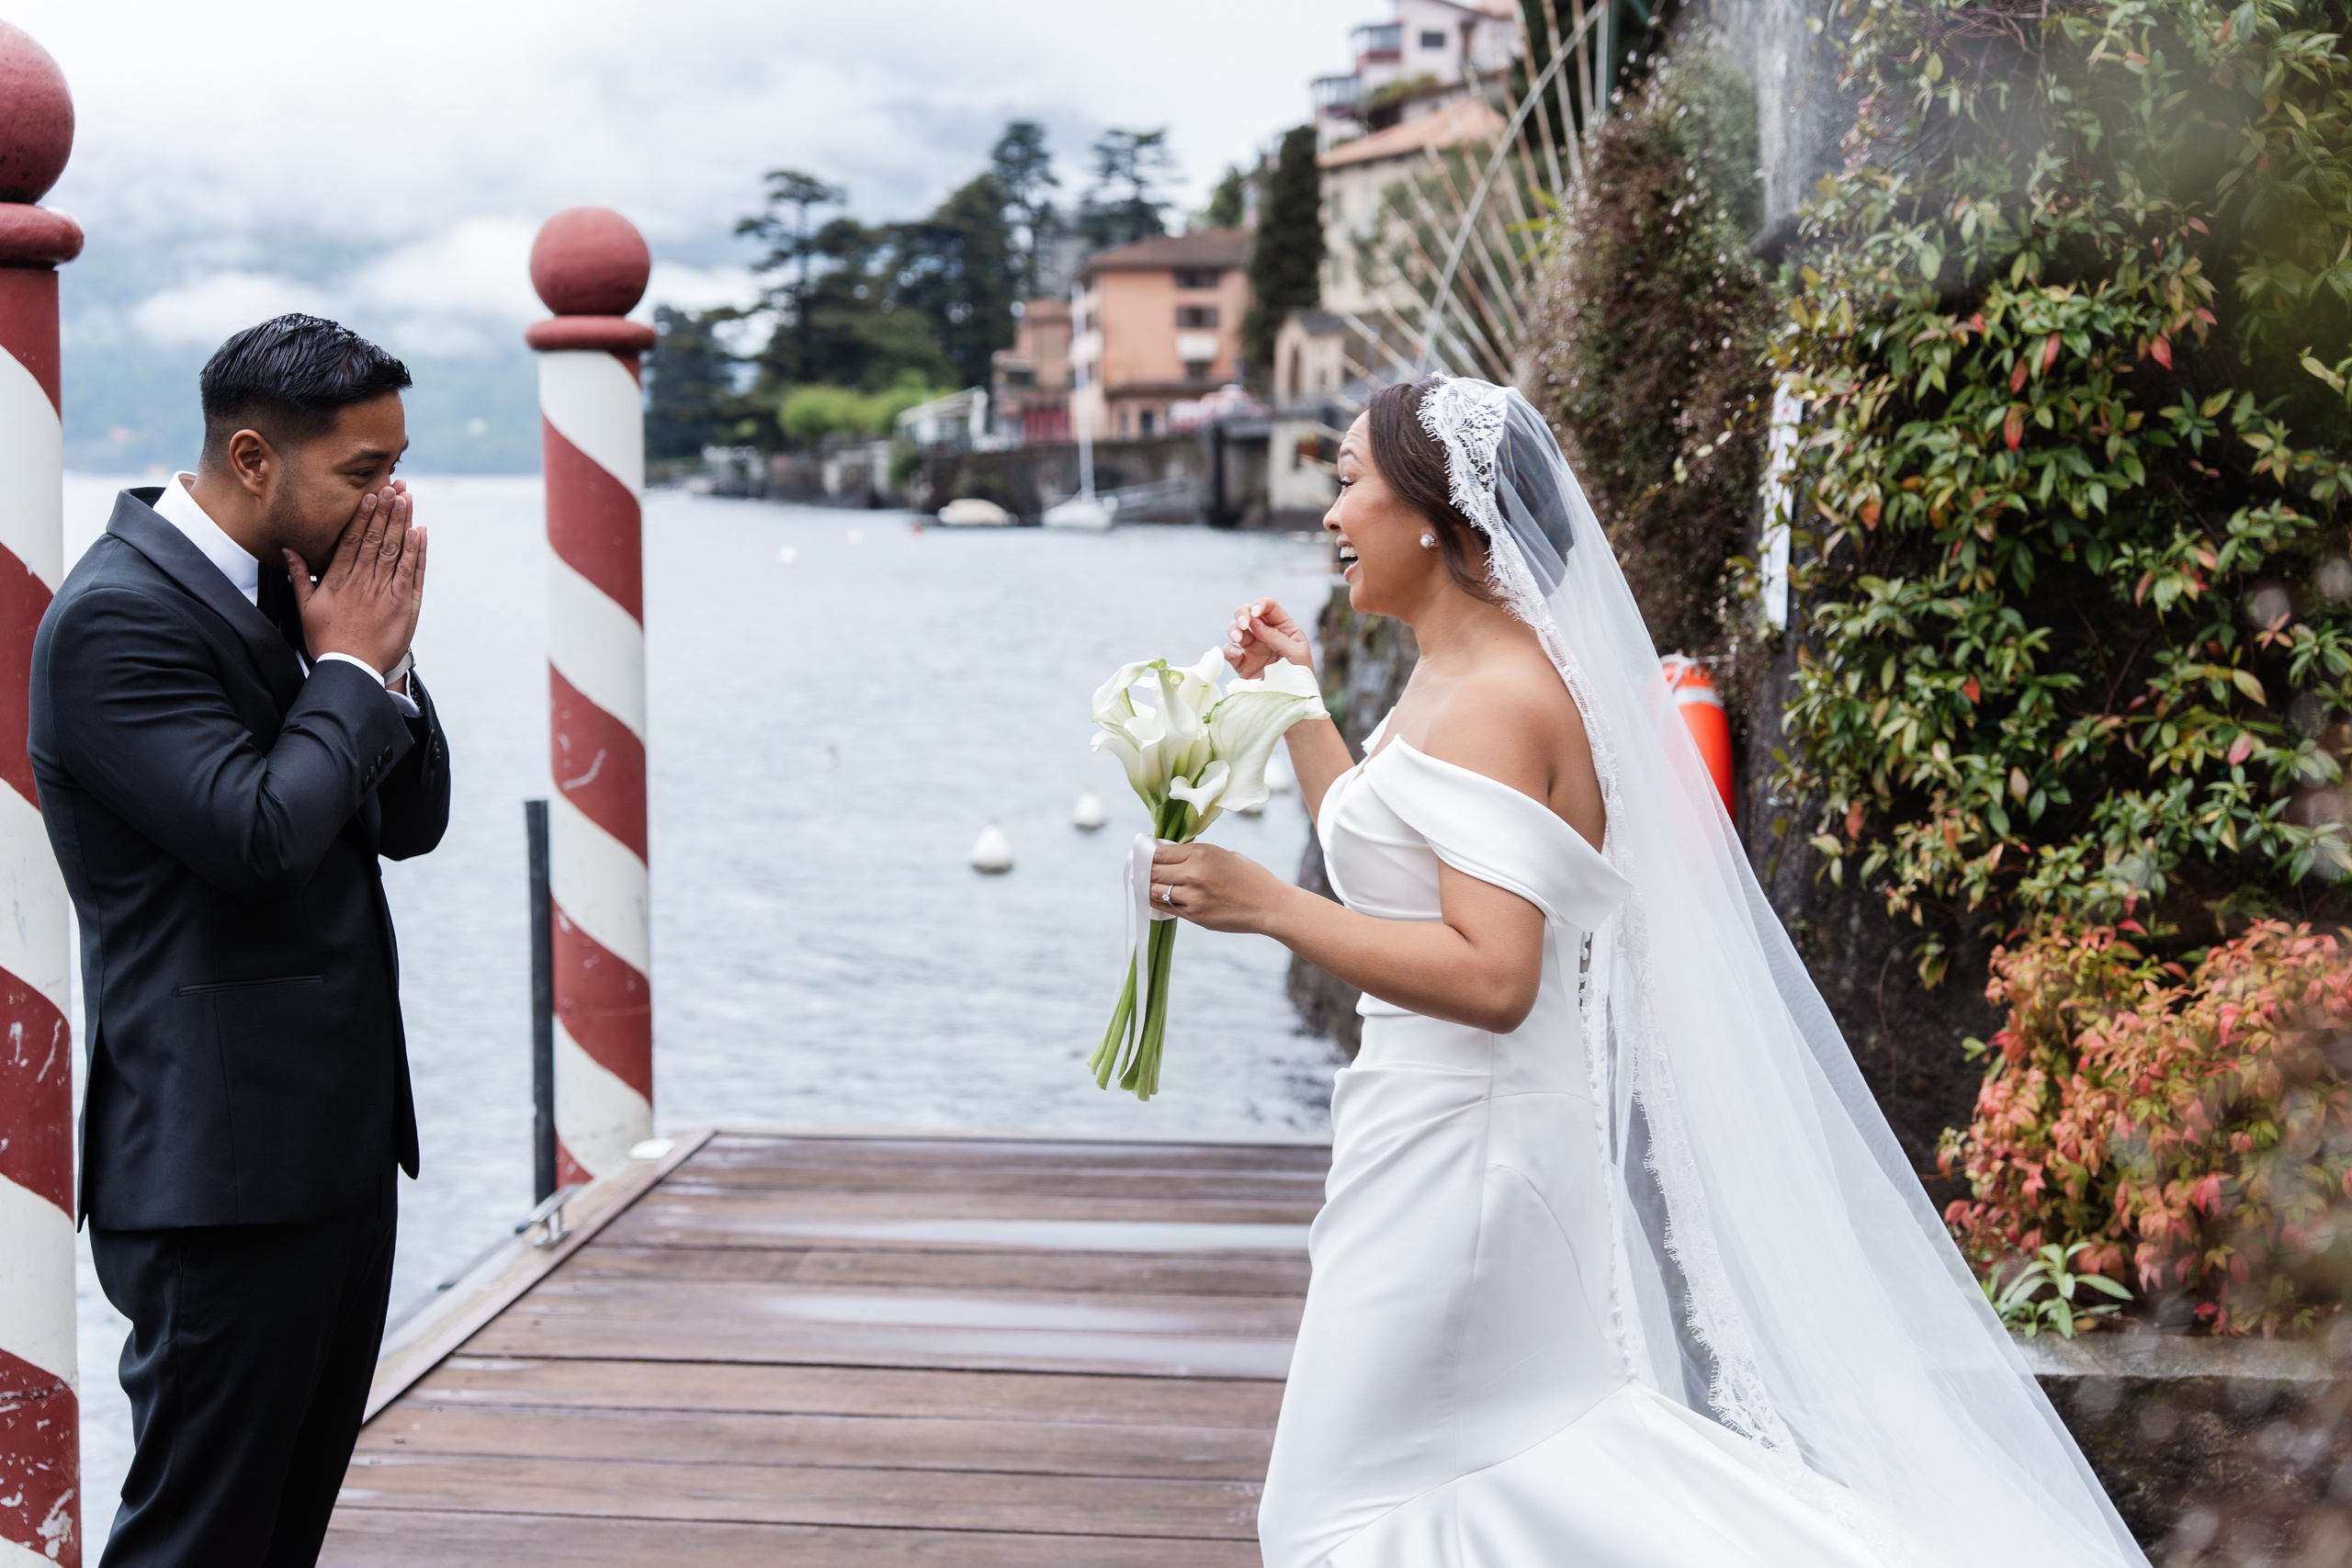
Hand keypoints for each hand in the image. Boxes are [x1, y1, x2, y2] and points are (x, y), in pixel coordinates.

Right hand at [286, 483, 426, 676]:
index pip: (352, 539)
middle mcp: (362, 581)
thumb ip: (299, 575)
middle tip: (394, 486)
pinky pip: (411, 573)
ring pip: (395, 550)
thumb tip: (288, 548)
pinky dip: (416, 551)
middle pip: (376, 539)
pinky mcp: (403, 604)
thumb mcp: (305, 607)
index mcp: (338, 579)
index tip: (370, 494)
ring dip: (403, 523)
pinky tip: (420, 531)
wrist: (351, 668)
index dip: (363, 515)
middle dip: (386, 510)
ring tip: (408, 499)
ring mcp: (385, 592)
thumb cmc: (327, 639)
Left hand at [1150, 841, 1287, 933]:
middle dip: (1143, 870)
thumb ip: (1197, 855)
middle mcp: (1193, 873)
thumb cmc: (1251, 877)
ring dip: (1148, 887)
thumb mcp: (1225, 855)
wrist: (1269, 905)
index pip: (1160, 852)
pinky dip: (1158, 902)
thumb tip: (1172, 855)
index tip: (1143, 854)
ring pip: (1155, 891)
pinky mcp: (1195, 915)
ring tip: (1144, 884)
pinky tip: (1156, 898)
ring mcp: (1192, 897)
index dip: (1147, 853)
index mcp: (1201, 852)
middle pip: (1153, 871)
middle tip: (1138, 870)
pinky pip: (1167, 907)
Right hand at [1224, 597, 1312, 680]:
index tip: (1255, 614)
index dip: (1259, 605)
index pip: (1268, 607)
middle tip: (1244, 624)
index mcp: (1283, 628)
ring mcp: (1253, 648)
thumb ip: (1277, 636)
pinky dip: (1229, 650)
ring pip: (1236, 629)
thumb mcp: (1296, 653)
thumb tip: (1254, 622)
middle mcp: (1266, 634)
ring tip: (1238, 638)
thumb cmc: (1302, 676)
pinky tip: (1237, 654)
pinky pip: (1230, 651)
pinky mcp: (1243, 664)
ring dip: (1233, 629)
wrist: (1293, 702)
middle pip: (1247, 613)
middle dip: (1242, 613)